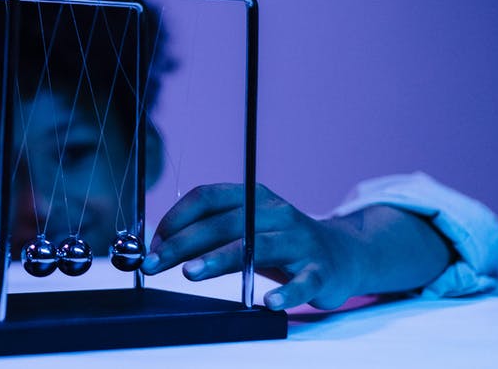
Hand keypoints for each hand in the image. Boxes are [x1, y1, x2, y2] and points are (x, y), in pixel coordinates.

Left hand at [141, 183, 364, 309]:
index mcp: (253, 197)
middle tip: (154, 263)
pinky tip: (267, 302)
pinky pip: (304, 280)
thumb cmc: (281, 244)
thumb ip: (210, 234)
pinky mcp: (322, 270)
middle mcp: (276, 213)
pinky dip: (287, 291)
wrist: (344, 255)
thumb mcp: (247, 229)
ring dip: (220, 259)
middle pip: (224, 224)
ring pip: (257, 246)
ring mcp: (300, 240)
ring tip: (191, 273)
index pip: (208, 198)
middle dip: (183, 243)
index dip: (176, 217)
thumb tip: (161, 245)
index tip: (153, 242)